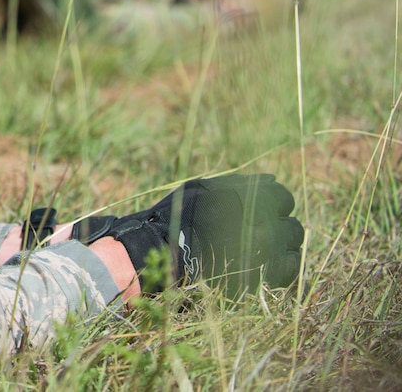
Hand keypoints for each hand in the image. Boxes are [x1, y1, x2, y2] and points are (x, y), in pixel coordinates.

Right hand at [71, 174, 303, 295]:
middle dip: (281, 228)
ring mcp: (266, 254)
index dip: (274, 204)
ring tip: (264, 250)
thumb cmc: (180, 215)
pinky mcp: (262, 277)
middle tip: (262, 232)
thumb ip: (240, 185)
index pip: (283, 198)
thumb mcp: (204, 189)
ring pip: (295, 250)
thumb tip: (272, 181)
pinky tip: (265, 264)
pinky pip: (288, 272)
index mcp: (252, 200)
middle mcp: (264, 226)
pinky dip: (281, 267)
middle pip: (293, 227)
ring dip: (284, 248)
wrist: (164, 251)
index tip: (262, 211)